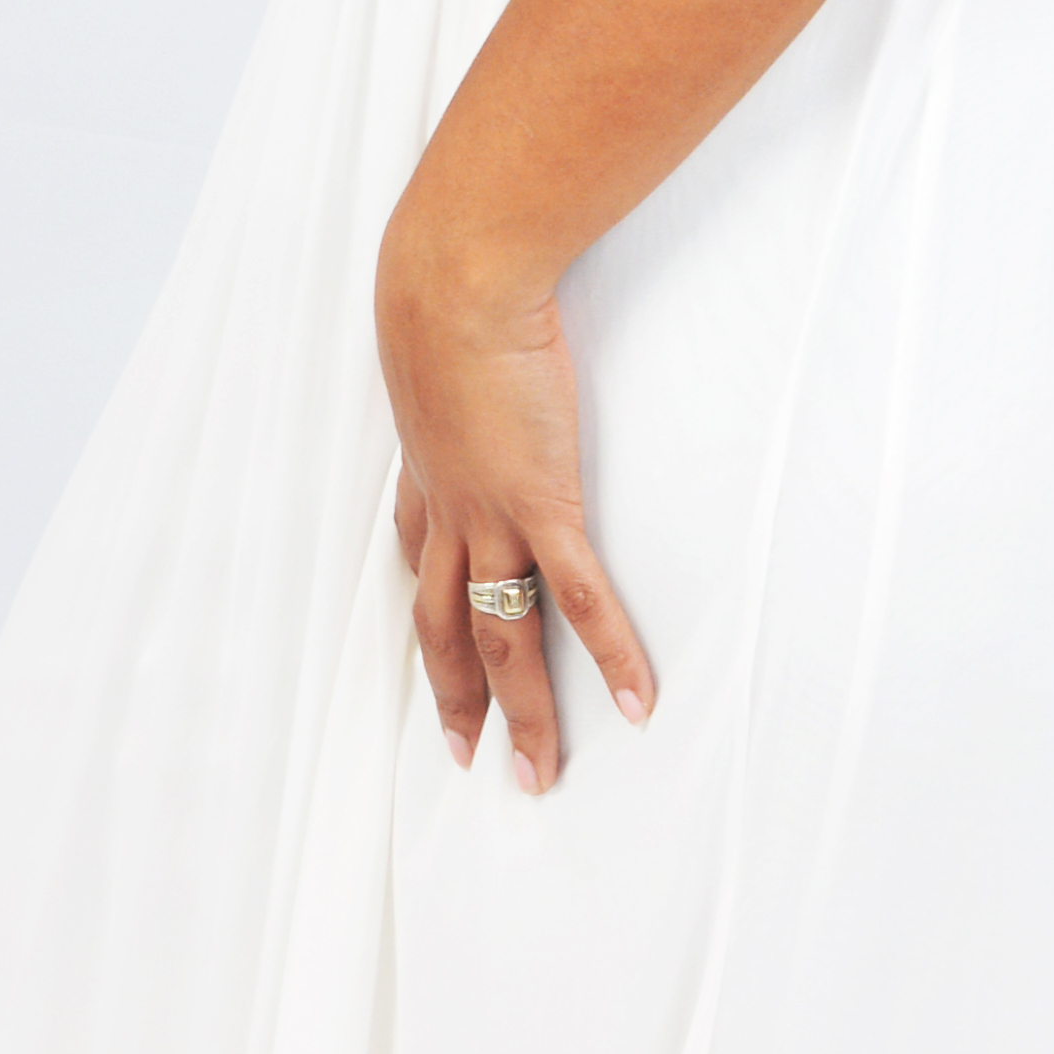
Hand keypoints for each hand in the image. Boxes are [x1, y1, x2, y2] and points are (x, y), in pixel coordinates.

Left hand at [376, 206, 654, 792]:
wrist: (453, 279)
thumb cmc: (450, 287)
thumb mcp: (440, 334)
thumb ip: (461, 352)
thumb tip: (480, 329)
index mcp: (427, 468)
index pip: (417, 560)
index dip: (427, 612)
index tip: (435, 655)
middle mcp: (449, 507)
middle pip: (445, 626)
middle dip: (456, 694)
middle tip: (464, 754)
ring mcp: (491, 515)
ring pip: (502, 637)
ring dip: (523, 711)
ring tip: (540, 774)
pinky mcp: (542, 504)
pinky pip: (579, 600)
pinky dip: (609, 656)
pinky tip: (637, 703)